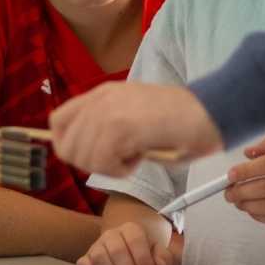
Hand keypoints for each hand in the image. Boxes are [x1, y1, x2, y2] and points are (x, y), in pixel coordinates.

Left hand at [51, 82, 222, 176]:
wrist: (208, 112)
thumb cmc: (177, 120)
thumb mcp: (132, 114)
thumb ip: (106, 127)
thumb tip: (85, 152)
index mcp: (101, 93)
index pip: (57, 121)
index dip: (69, 146)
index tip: (95, 156)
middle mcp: (100, 99)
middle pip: (66, 146)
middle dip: (89, 163)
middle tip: (119, 159)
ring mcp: (108, 111)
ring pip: (83, 157)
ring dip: (107, 167)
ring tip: (134, 156)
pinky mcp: (120, 128)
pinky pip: (102, 162)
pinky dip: (120, 170)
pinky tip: (140, 157)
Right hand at [76, 221, 174, 264]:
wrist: (127, 254)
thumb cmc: (145, 257)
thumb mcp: (159, 256)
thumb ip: (163, 259)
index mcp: (131, 229)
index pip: (136, 240)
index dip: (143, 260)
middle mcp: (111, 235)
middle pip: (117, 250)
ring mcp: (96, 246)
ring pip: (100, 258)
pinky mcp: (86, 259)